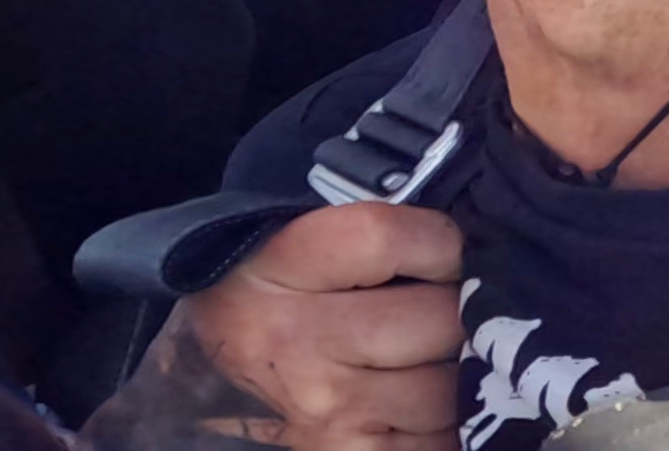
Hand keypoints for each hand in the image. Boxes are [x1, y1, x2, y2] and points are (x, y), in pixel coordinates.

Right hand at [83, 204, 466, 450]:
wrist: (199, 375)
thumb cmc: (270, 295)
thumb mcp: (298, 243)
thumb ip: (377, 238)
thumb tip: (469, 252)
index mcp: (286, 262)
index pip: (391, 240)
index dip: (439, 243)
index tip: (442, 250)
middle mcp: (301, 338)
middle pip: (437, 320)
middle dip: (459, 311)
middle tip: (441, 306)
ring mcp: (323, 408)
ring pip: (447, 388)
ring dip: (455, 372)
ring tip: (428, 356)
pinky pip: (433, 442)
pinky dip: (444, 425)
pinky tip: (420, 401)